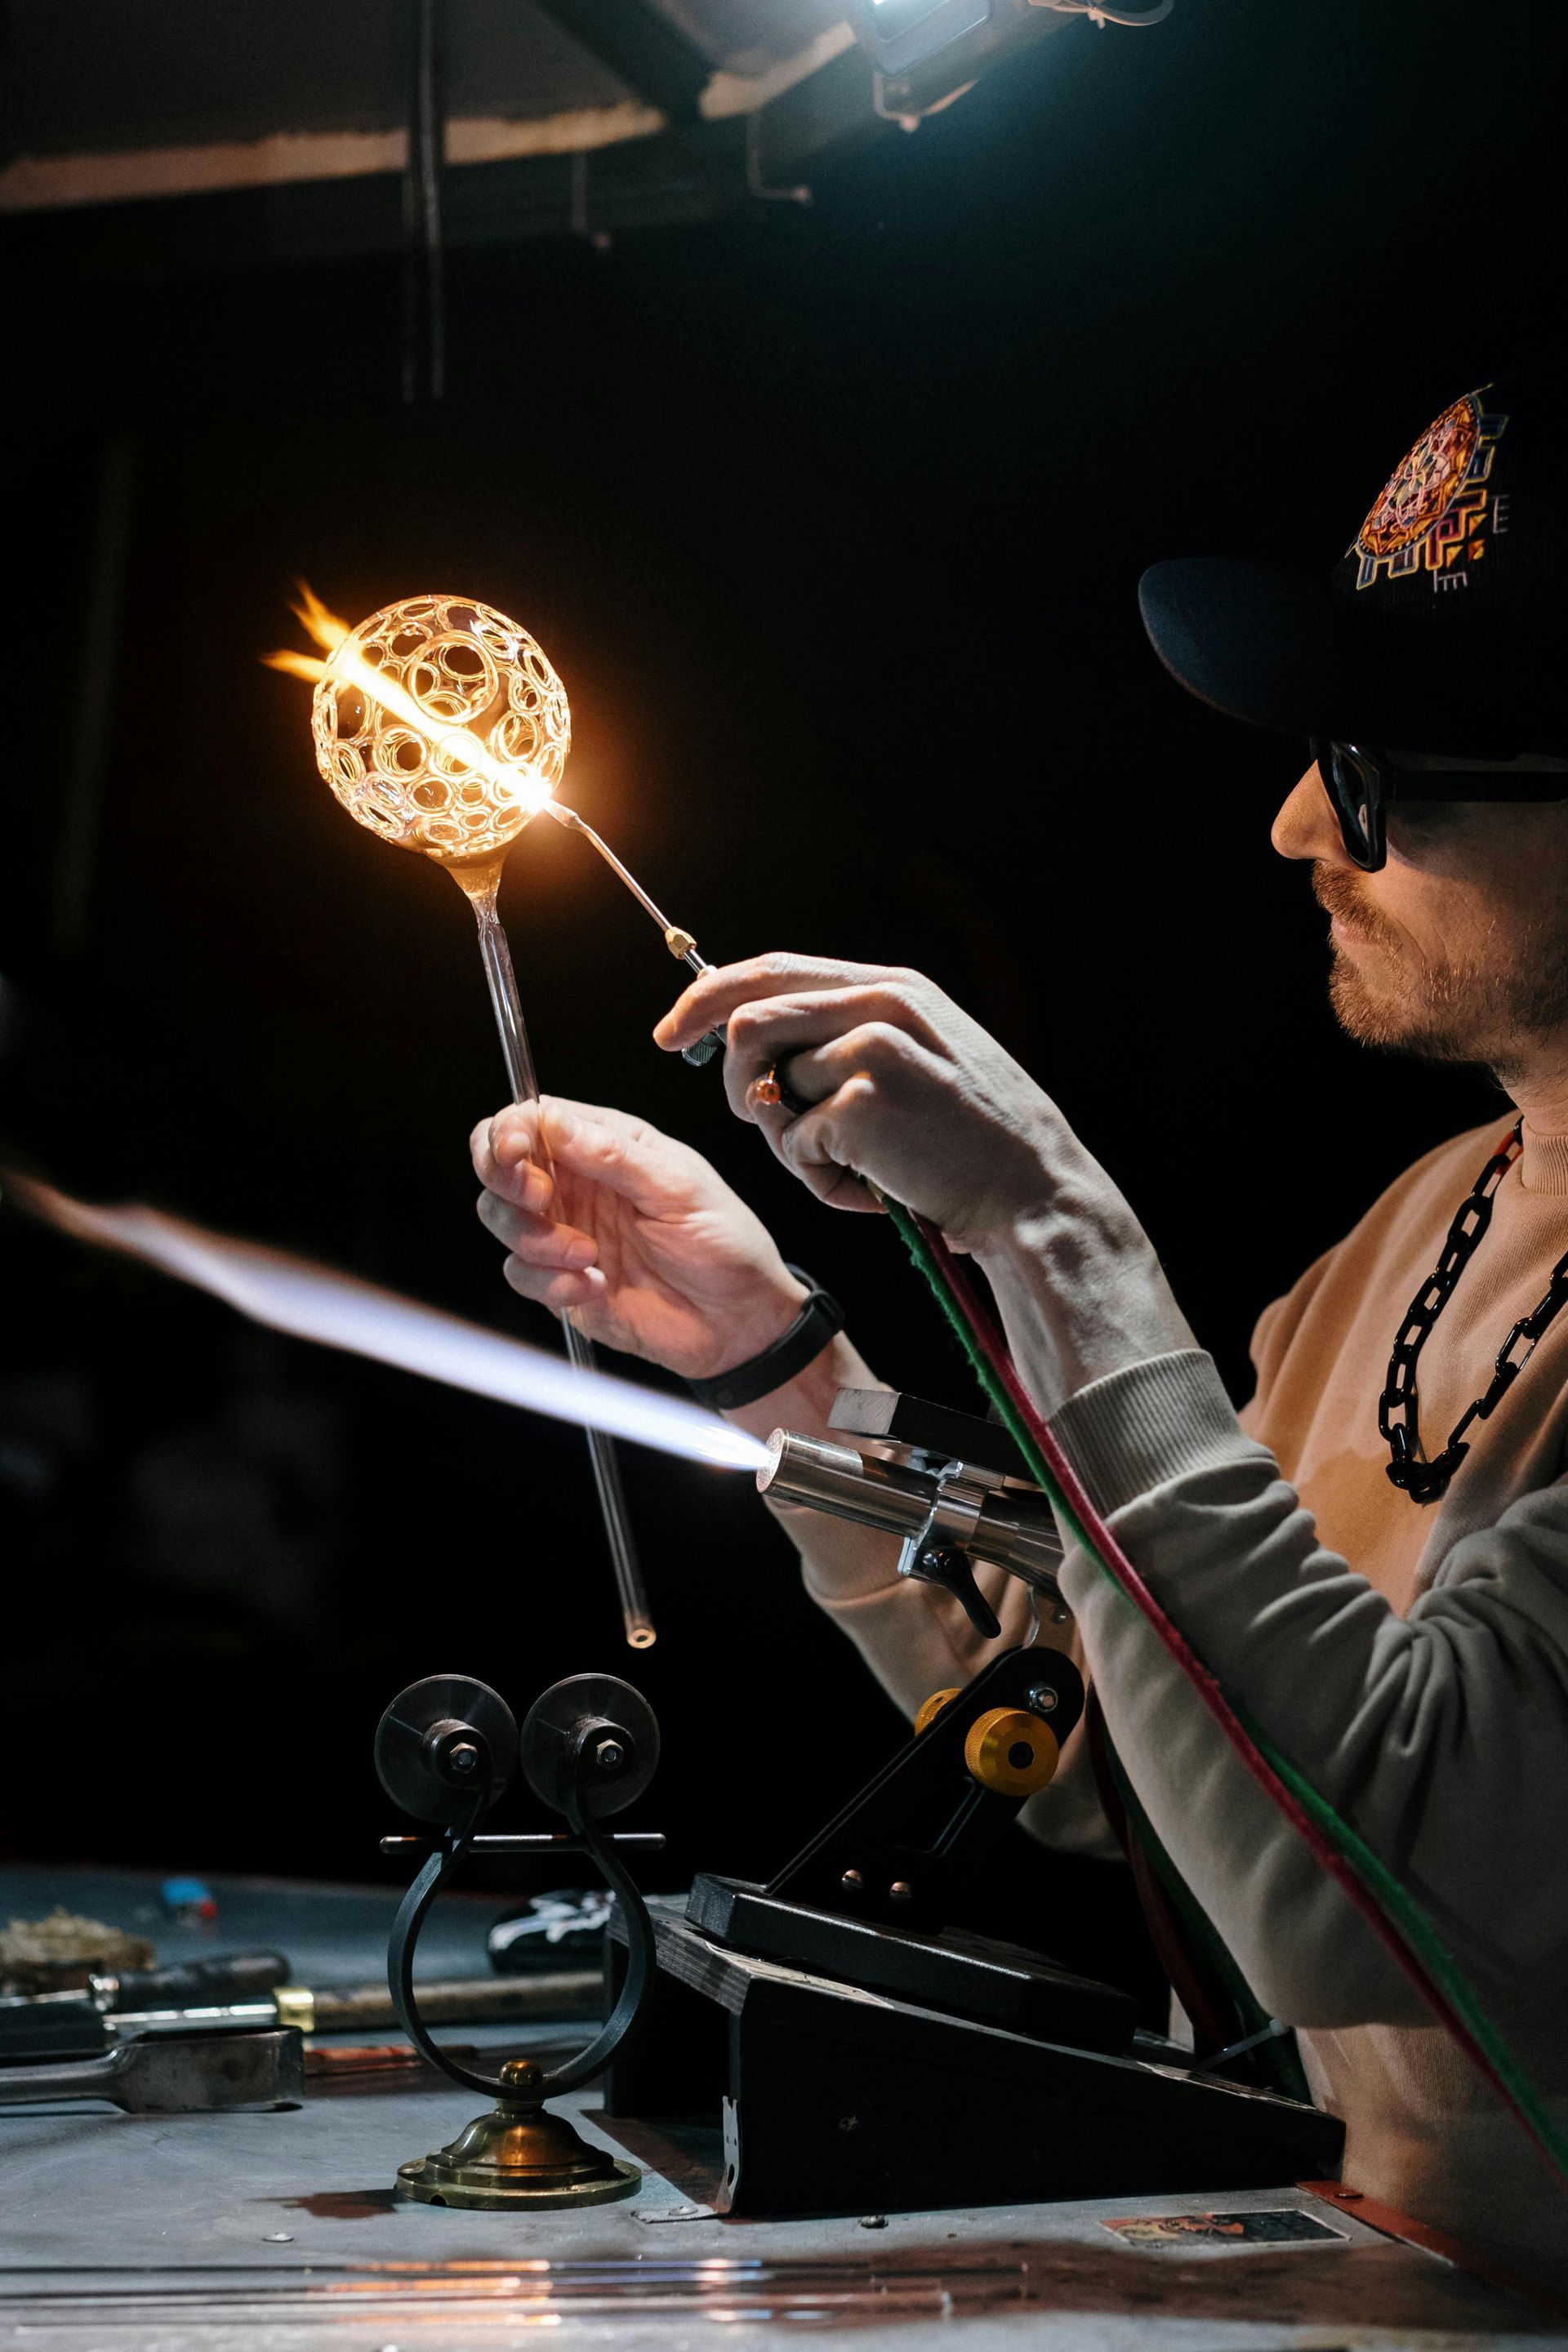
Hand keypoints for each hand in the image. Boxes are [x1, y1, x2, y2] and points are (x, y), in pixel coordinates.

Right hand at [471, 1096, 808, 1381]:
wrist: (737, 1321)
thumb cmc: (724, 1242)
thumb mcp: (678, 1187)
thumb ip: (612, 1153)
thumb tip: (549, 1119)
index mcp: (604, 1145)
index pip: (530, 1119)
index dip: (509, 1131)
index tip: (517, 1152)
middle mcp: (576, 1184)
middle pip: (498, 1165)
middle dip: (504, 1180)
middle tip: (541, 1200)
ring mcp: (564, 1232)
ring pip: (500, 1219)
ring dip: (533, 1238)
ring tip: (587, 1254)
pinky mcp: (559, 1281)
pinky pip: (521, 1275)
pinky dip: (551, 1283)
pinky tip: (596, 1286)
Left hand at [653, 954, 1070, 1245]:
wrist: (1033, 1193)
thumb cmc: (970, 1142)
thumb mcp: (922, 1059)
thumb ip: (849, 1037)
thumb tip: (756, 1044)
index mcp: (890, 987)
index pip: (773, 970)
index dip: (709, 997)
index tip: (672, 1032)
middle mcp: (880, 1003)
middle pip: (749, 1017)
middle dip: (732, 1077)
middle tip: (756, 1119)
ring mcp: (871, 1048)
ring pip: (767, 1083)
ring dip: (785, 1136)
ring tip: (839, 1164)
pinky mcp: (864, 1100)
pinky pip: (795, 1141)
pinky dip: (821, 1178)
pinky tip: (872, 1188)